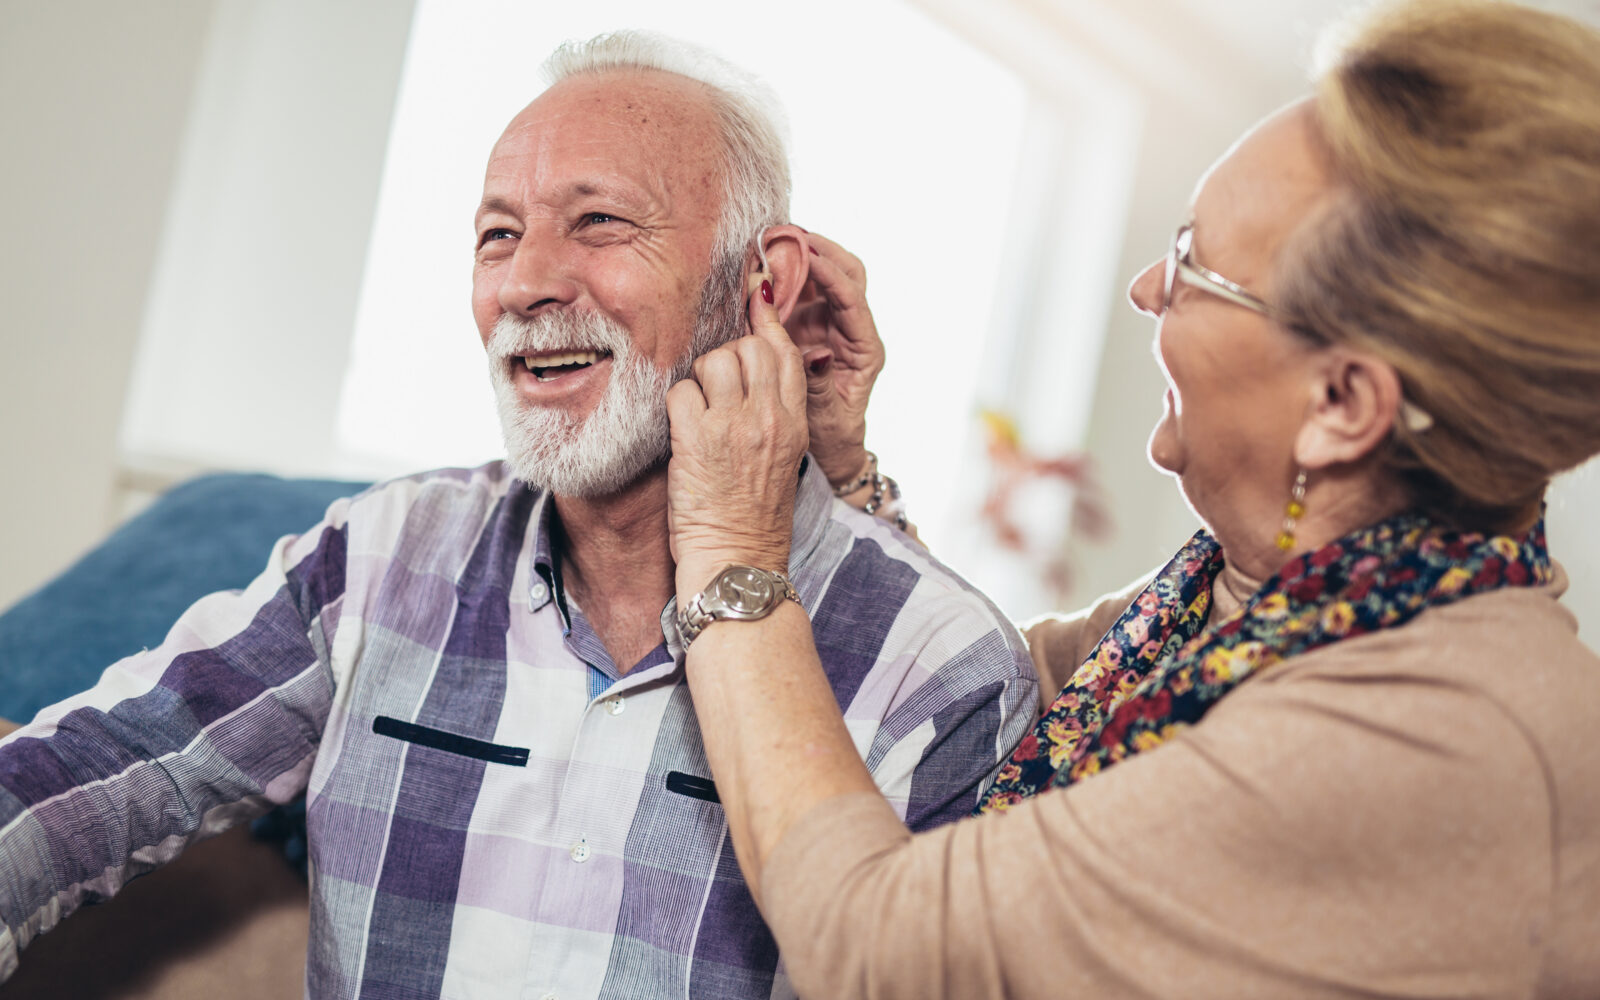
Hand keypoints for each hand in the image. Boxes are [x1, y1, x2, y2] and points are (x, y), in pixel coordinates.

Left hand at [667, 271, 809, 597]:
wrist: (739, 565)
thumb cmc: (754, 520)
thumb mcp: (782, 460)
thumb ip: (774, 415)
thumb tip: (751, 375)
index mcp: (795, 423)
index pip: (786, 351)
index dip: (766, 320)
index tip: (753, 298)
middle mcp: (770, 418)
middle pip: (749, 346)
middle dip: (726, 355)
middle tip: (714, 386)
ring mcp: (734, 427)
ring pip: (713, 360)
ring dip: (698, 378)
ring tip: (697, 410)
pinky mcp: (697, 441)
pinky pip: (680, 391)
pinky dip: (675, 406)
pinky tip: (680, 431)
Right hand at [785, 232, 883, 487]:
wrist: (829, 450)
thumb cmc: (832, 436)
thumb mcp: (826, 415)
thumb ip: (820, 384)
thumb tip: (816, 354)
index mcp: (865, 349)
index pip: (853, 300)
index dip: (831, 274)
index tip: (807, 254)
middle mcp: (851, 330)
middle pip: (848, 274)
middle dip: (822, 250)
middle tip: (789, 234)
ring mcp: (830, 325)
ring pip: (823, 277)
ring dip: (801, 257)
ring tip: (772, 241)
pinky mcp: (809, 327)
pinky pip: (800, 293)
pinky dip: (784, 276)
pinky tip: (761, 266)